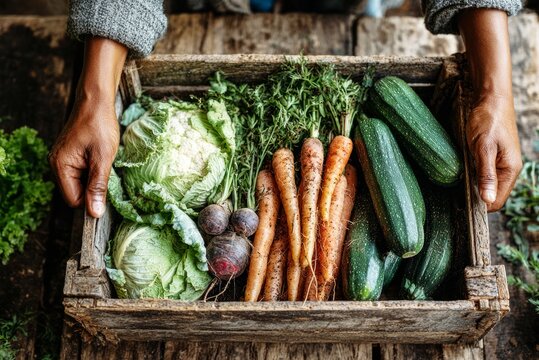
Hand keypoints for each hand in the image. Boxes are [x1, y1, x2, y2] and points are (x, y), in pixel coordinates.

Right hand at [49, 37, 126, 216]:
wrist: (96, 100)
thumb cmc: (100, 125)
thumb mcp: (103, 158)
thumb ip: (98, 186)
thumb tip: (95, 213)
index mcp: (60, 166)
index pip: (74, 200)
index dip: (92, 199)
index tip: (107, 187)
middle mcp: (57, 164)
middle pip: (77, 192)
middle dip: (94, 187)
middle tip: (106, 168)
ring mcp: (63, 159)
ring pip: (82, 182)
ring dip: (95, 177)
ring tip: (104, 160)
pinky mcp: (71, 155)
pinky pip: (83, 171)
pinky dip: (94, 168)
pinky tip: (101, 156)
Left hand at [467, 93, 521, 211]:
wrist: (491, 99)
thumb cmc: (488, 120)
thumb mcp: (483, 148)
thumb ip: (486, 175)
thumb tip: (488, 200)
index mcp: (510, 169)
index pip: (497, 201)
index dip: (481, 207)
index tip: (462, 206)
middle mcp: (509, 169)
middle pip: (493, 195)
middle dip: (476, 198)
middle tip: (456, 196)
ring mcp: (502, 163)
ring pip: (489, 185)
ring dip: (475, 187)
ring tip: (458, 185)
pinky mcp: (495, 157)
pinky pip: (486, 174)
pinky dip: (474, 177)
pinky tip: (463, 174)